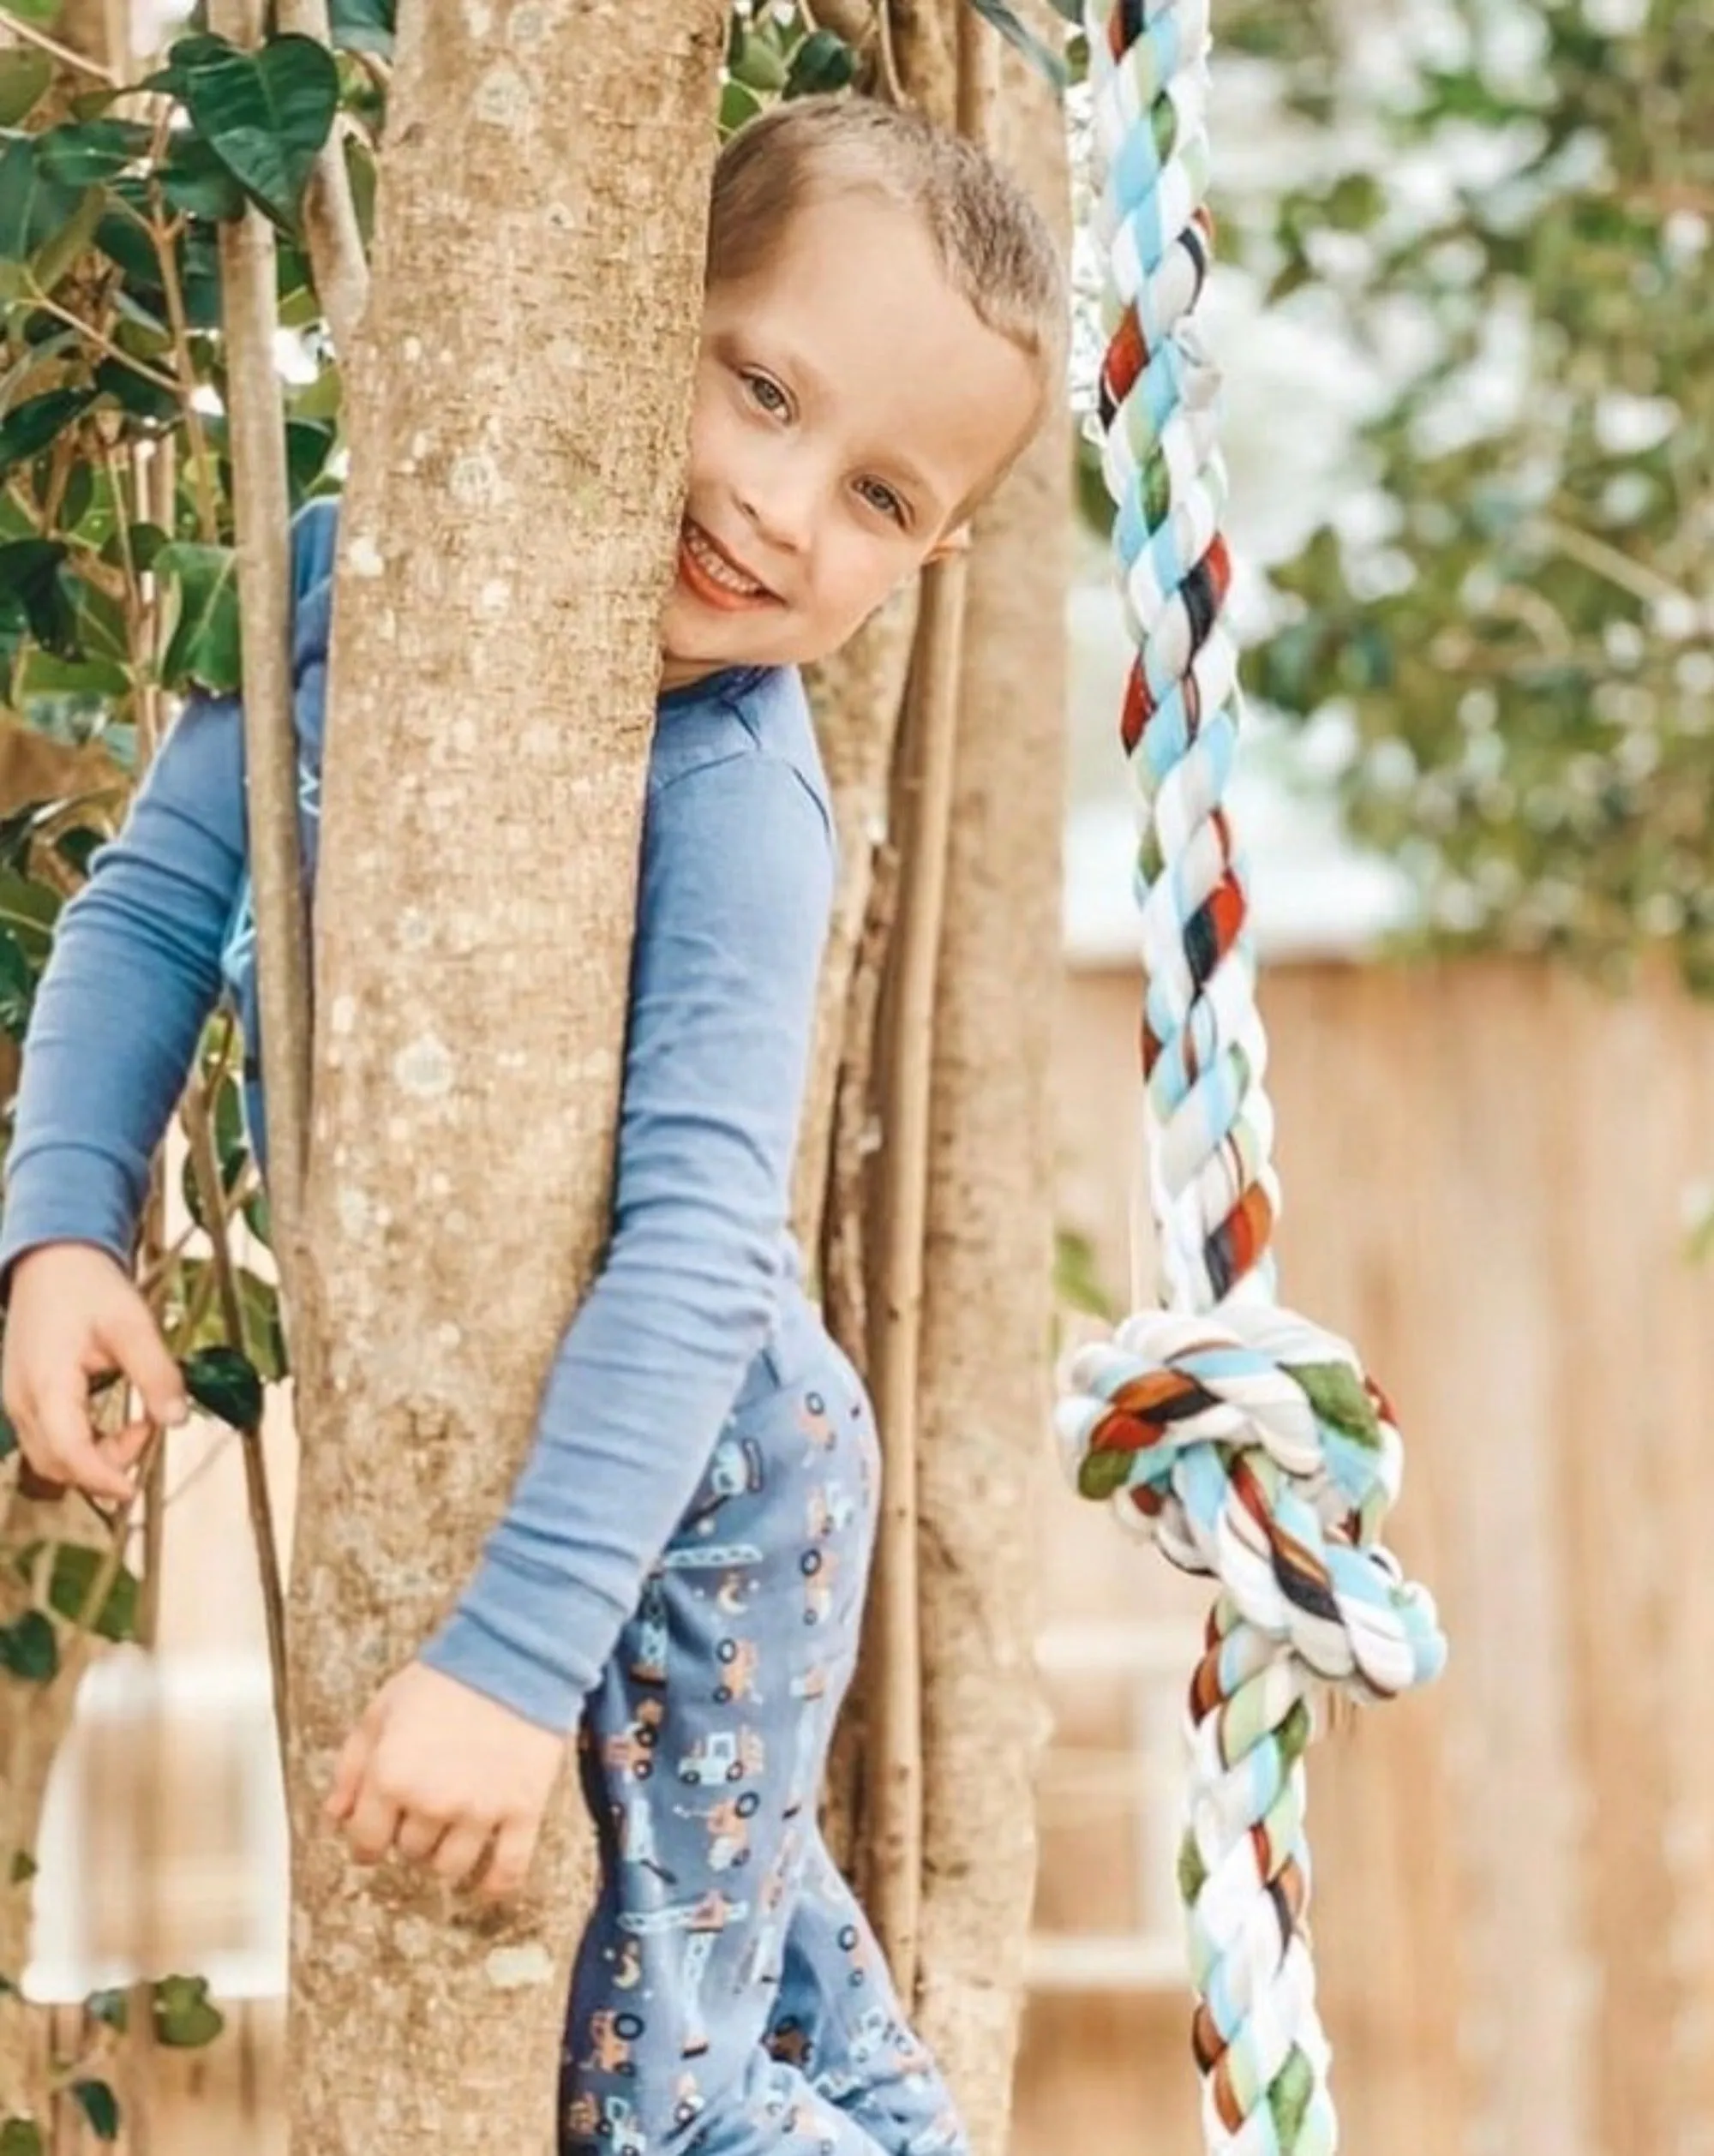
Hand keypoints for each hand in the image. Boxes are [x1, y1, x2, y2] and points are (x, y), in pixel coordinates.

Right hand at [3, 1244, 187, 1502]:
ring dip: (96, 1456)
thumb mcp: (133, 1324)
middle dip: (106, 1465)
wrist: (53, 1262)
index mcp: (46, 1383)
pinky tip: (115, 1421)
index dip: (102, 1476)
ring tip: (138, 1423)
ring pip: (51, 1456)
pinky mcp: (24, 1399)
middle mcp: (22, 1400)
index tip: (133, 1489)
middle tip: (149, 1431)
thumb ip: (156, 1374)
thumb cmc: (89, 1288)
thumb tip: (177, 1419)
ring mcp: (18, 1401)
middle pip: (58, 1463)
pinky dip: (83, 1443)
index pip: (69, 1451)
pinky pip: (50, 1439)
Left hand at [325, 1661, 568, 1898]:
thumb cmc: (443, 1678)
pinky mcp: (522, 1810)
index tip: (376, 1836)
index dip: (368, 1840)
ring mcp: (479, 1809)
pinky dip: (494, 1885)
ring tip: (454, 1828)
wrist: (514, 1655)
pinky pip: (507, 1870)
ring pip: (450, 1867)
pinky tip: (487, 1883)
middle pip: (410, 1852)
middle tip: (425, 1806)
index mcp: (391, 1776)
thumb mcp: (381, 1711)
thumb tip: (335, 1818)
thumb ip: (352, 1767)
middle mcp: (432, 1801)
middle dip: (411, 1834)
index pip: (366, 1841)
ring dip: (447, 1855)